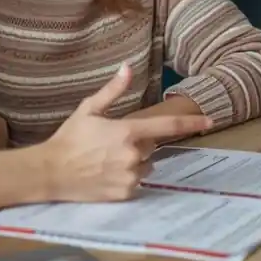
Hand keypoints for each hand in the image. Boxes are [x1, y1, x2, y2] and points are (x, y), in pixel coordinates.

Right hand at [36, 65, 212, 201]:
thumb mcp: (88, 109)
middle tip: (111, 143)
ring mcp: (129, 176)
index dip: (192, 122)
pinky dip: (127, 177)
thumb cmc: (69, 138)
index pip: (168, 126)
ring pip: (145, 166)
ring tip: (106, 160)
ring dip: (134, 161)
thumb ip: (113, 90)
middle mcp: (133, 155)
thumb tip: (127, 67)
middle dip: (138, 143)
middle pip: (151, 146)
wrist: (49, 172)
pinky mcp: (124, 193)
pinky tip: (105, 173)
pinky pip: (136, 182)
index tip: (211, 120)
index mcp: (128, 132)